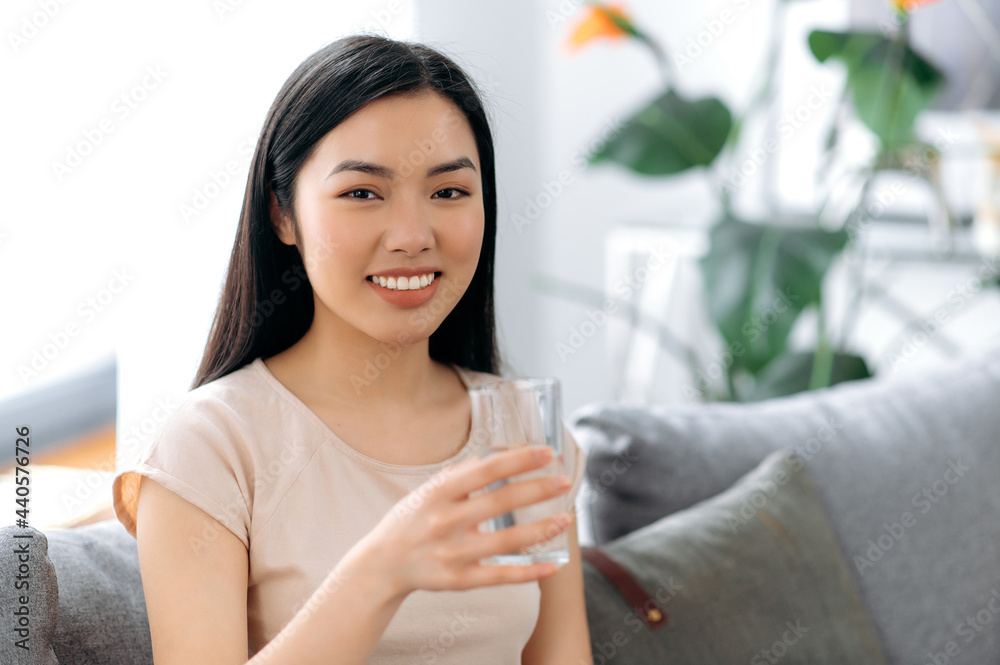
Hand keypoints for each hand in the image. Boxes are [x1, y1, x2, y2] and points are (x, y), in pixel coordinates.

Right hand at [343, 445, 573, 599]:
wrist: (381, 565)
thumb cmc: (411, 520)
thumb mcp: (427, 490)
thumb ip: (460, 475)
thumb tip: (497, 457)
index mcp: (438, 492)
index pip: (486, 470)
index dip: (519, 460)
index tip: (547, 452)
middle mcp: (445, 521)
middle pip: (502, 502)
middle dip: (538, 489)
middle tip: (565, 481)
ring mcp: (452, 553)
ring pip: (507, 541)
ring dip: (541, 529)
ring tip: (565, 519)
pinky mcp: (459, 580)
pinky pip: (501, 576)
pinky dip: (530, 572)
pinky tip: (553, 566)